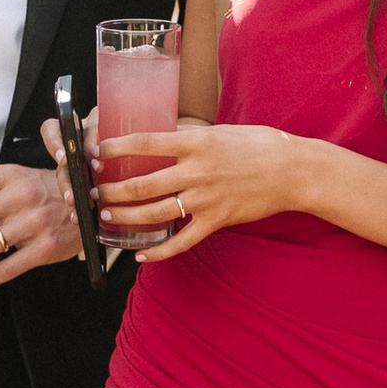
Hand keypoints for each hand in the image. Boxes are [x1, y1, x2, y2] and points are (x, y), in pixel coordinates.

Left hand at [97, 117, 317, 257]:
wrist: (293, 171)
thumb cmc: (258, 145)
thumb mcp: (219, 132)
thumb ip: (188, 136)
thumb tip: (160, 134)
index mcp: (196, 143)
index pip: (146, 144)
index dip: (116, 149)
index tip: (97, 152)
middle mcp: (197, 171)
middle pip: (142, 185)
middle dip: (112, 191)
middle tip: (93, 193)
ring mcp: (206, 199)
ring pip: (155, 214)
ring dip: (125, 218)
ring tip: (107, 218)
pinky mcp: (216, 221)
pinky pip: (181, 242)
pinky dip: (158, 252)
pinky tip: (140, 256)